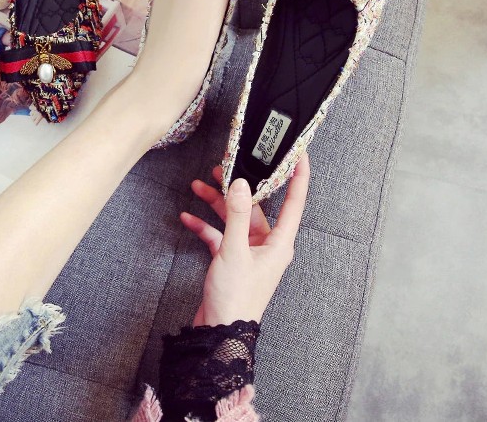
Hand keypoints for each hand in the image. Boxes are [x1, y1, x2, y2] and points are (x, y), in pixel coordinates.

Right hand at [180, 154, 309, 326]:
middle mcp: (267, 245)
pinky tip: (188, 218)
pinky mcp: (232, 260)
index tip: (298, 153)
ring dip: (217, 203)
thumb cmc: (236, 298)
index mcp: (279, 243)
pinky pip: (219, 235)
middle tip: (224, 167)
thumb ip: (237, 215)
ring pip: (234, 218)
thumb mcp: (234, 251)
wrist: (220, 332)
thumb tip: (240, 184)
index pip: (293, 201)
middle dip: (239, 187)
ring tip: (199, 186)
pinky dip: (205, 226)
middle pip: (255, 206)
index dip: (298, 176)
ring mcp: (248, 252)